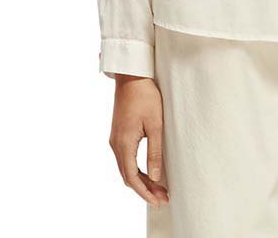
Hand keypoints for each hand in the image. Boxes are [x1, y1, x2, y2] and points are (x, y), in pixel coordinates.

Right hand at [108, 75, 169, 207]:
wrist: (131, 77)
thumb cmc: (145, 96)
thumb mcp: (155, 124)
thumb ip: (154, 151)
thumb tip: (156, 176)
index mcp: (124, 144)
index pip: (132, 178)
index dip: (145, 192)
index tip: (158, 201)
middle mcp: (115, 144)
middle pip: (128, 176)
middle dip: (144, 190)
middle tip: (162, 198)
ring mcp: (115, 139)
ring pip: (126, 168)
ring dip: (141, 180)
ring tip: (158, 188)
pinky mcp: (118, 134)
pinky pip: (125, 159)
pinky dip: (136, 169)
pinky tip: (148, 172)